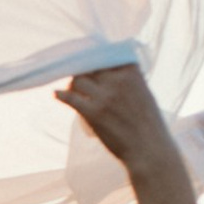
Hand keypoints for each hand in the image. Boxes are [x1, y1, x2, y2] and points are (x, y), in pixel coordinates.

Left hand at [57, 65, 182, 176]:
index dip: (95, 59)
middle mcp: (118, 80)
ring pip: (78, 80)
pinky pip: (71, 98)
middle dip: (82, 71)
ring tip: (70, 90)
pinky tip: (56, 94)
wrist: (148, 147)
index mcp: (132, 73)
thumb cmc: (147, 124)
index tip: (89, 63)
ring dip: (71, 84)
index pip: (107, 56)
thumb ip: (129, 81)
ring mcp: (105, 96)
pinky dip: (61, 95)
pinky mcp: (93, 113)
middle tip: (76, 79)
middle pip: (90, 67)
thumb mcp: (143, 93)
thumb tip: (111, 76)